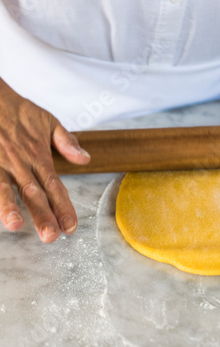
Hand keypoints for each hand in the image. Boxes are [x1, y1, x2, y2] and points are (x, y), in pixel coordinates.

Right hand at [0, 78, 90, 241]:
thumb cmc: (17, 109)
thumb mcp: (47, 121)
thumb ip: (66, 141)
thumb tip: (85, 159)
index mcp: (38, 156)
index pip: (54, 186)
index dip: (63, 207)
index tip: (70, 227)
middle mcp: (20, 162)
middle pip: (33, 192)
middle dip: (42, 215)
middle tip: (50, 236)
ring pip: (4, 186)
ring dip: (9, 206)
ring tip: (15, 225)